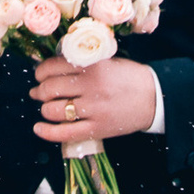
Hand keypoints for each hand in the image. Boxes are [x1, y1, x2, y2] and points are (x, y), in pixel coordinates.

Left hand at [31, 51, 159, 147]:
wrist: (155, 97)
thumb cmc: (129, 77)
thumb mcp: (107, 60)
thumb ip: (81, 62)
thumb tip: (50, 68)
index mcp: (92, 65)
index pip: (53, 67)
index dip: (41, 72)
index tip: (39, 75)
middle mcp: (91, 86)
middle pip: (50, 89)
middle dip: (39, 91)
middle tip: (38, 93)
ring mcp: (94, 109)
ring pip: (54, 111)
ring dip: (44, 109)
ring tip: (45, 107)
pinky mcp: (98, 129)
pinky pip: (66, 133)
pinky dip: (47, 132)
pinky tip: (38, 128)